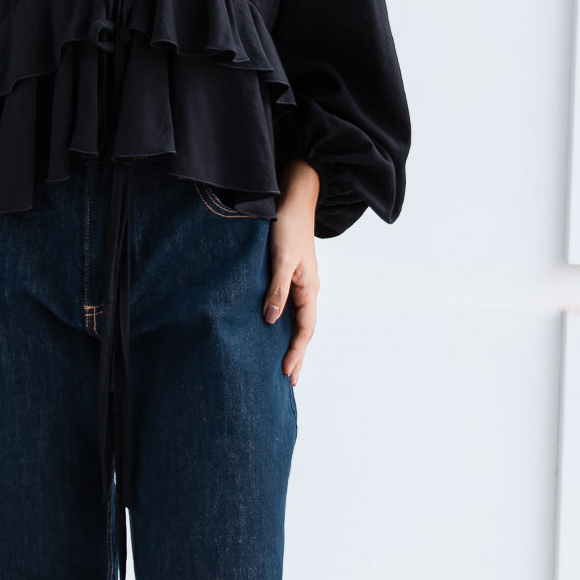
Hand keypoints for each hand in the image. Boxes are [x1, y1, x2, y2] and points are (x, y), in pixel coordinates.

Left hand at [266, 160, 319, 385]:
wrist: (293, 198)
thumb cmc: (287, 227)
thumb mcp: (280, 259)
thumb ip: (277, 289)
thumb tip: (271, 320)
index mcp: (309, 289)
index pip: (305, 330)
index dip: (296, 352)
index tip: (286, 373)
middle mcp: (306, 290)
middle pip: (303, 330)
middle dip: (297, 355)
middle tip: (289, 381)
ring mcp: (298, 283)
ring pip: (296, 320)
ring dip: (290, 342)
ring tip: (283, 364)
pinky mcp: (288, 275)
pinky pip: (288, 306)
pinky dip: (283, 323)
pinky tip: (273, 329)